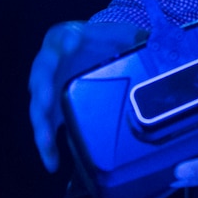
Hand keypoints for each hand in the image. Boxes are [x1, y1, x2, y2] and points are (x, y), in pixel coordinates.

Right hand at [27, 20, 143, 171]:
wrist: (100, 53)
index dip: (66, 41)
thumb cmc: (108, 42)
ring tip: (47, 142)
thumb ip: (137, 38)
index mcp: (68, 36)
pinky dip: (47, 146)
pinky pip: (45, 128)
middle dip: (44, 88)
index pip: (63, 36)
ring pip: (38, 105)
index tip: (73, 43)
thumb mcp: (123, 35)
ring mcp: (49, 86)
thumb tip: (158, 44)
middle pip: (42, 74)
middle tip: (48, 102)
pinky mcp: (51, 109)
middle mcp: (52, 61)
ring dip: (42, 125)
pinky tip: (53, 162)